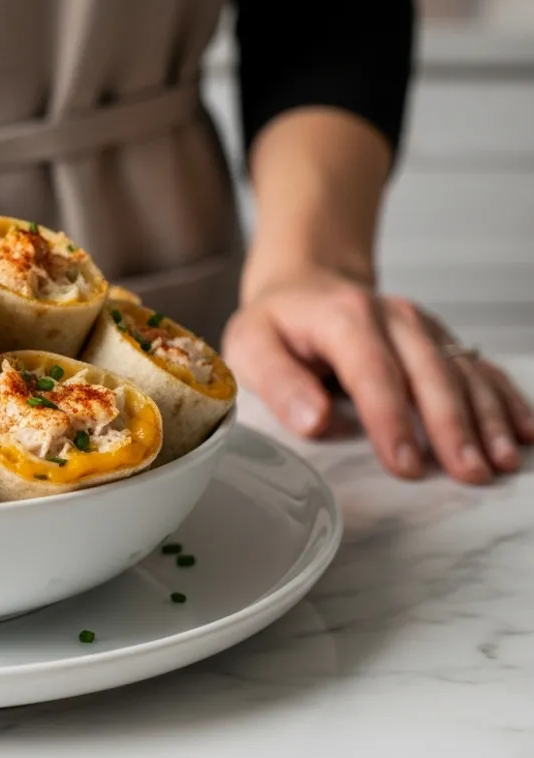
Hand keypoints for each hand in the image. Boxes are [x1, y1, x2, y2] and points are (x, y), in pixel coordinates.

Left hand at [223, 268, 533, 482]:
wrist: (306, 283)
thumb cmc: (277, 323)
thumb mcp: (250, 347)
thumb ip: (279, 382)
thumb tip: (314, 422)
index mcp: (343, 318)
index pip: (372, 371)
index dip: (391, 419)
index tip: (405, 463)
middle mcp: (392, 317)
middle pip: (429, 373)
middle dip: (451, 426)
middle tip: (467, 473)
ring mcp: (422, 327)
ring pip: (463, 371)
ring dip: (486, 418)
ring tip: (499, 462)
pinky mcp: (439, 339)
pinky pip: (479, 368)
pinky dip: (504, 400)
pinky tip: (523, 433)